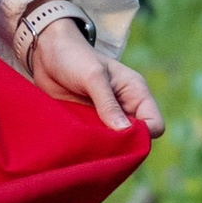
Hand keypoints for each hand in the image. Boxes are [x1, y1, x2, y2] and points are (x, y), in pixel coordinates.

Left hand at [28, 18, 161, 136]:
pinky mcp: (89, 123)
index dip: (142, 135)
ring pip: (115, 144)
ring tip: (89, 148)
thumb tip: (124, 131)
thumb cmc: (74, 57)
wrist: (47, 53)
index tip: (120, 139)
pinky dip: (91, 147)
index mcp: (135, 93)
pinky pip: (96, 142)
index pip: (154, 124)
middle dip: (123, 147)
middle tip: (102, 147)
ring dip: (105, 149)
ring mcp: (106, 117)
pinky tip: (80, 147)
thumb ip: (107, 104)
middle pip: (136, 139)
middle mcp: (125, 108)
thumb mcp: (93, 77)